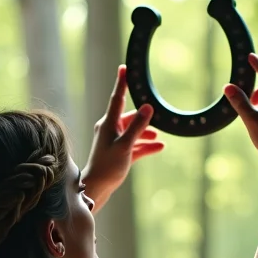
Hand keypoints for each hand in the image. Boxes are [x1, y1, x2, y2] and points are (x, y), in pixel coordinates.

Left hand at [81, 65, 165, 209]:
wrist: (97, 189)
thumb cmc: (107, 167)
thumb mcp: (125, 146)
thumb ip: (137, 127)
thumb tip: (148, 107)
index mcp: (108, 124)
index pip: (117, 98)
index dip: (122, 83)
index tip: (124, 68)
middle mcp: (110, 130)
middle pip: (130, 117)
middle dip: (144, 117)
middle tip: (157, 113)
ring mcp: (115, 142)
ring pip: (134, 132)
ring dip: (146, 133)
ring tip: (161, 135)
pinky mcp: (120, 154)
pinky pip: (135, 145)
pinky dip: (146, 146)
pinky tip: (160, 147)